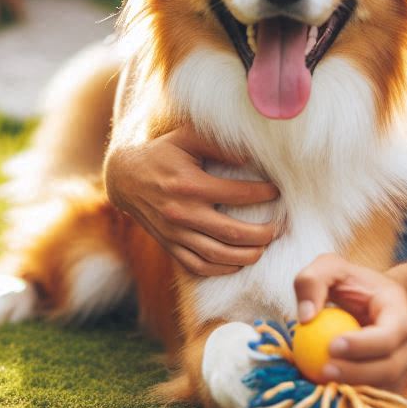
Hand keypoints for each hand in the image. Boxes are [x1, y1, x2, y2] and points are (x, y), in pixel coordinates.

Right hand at [104, 124, 278, 276]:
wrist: (125, 177)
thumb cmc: (163, 153)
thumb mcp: (188, 138)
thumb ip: (220, 144)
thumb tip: (252, 155)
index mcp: (190, 185)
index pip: (237, 194)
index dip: (264, 193)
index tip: (279, 190)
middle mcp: (182, 213)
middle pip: (233, 233)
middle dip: (263, 233)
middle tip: (281, 227)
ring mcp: (174, 234)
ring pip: (217, 255)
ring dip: (247, 255)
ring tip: (266, 247)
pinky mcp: (169, 246)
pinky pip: (197, 266)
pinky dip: (221, 269)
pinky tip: (239, 263)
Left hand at [294, 254, 406, 388]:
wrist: (374, 304)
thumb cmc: (352, 286)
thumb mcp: (331, 269)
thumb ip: (313, 281)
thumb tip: (305, 317)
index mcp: (401, 316)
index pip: (390, 336)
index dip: (364, 345)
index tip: (332, 346)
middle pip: (390, 368)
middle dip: (358, 373)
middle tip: (324, 370)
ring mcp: (401, 370)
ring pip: (383, 389)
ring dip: (354, 390)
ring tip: (322, 383)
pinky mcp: (388, 387)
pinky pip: (373, 400)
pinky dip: (352, 400)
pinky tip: (326, 393)